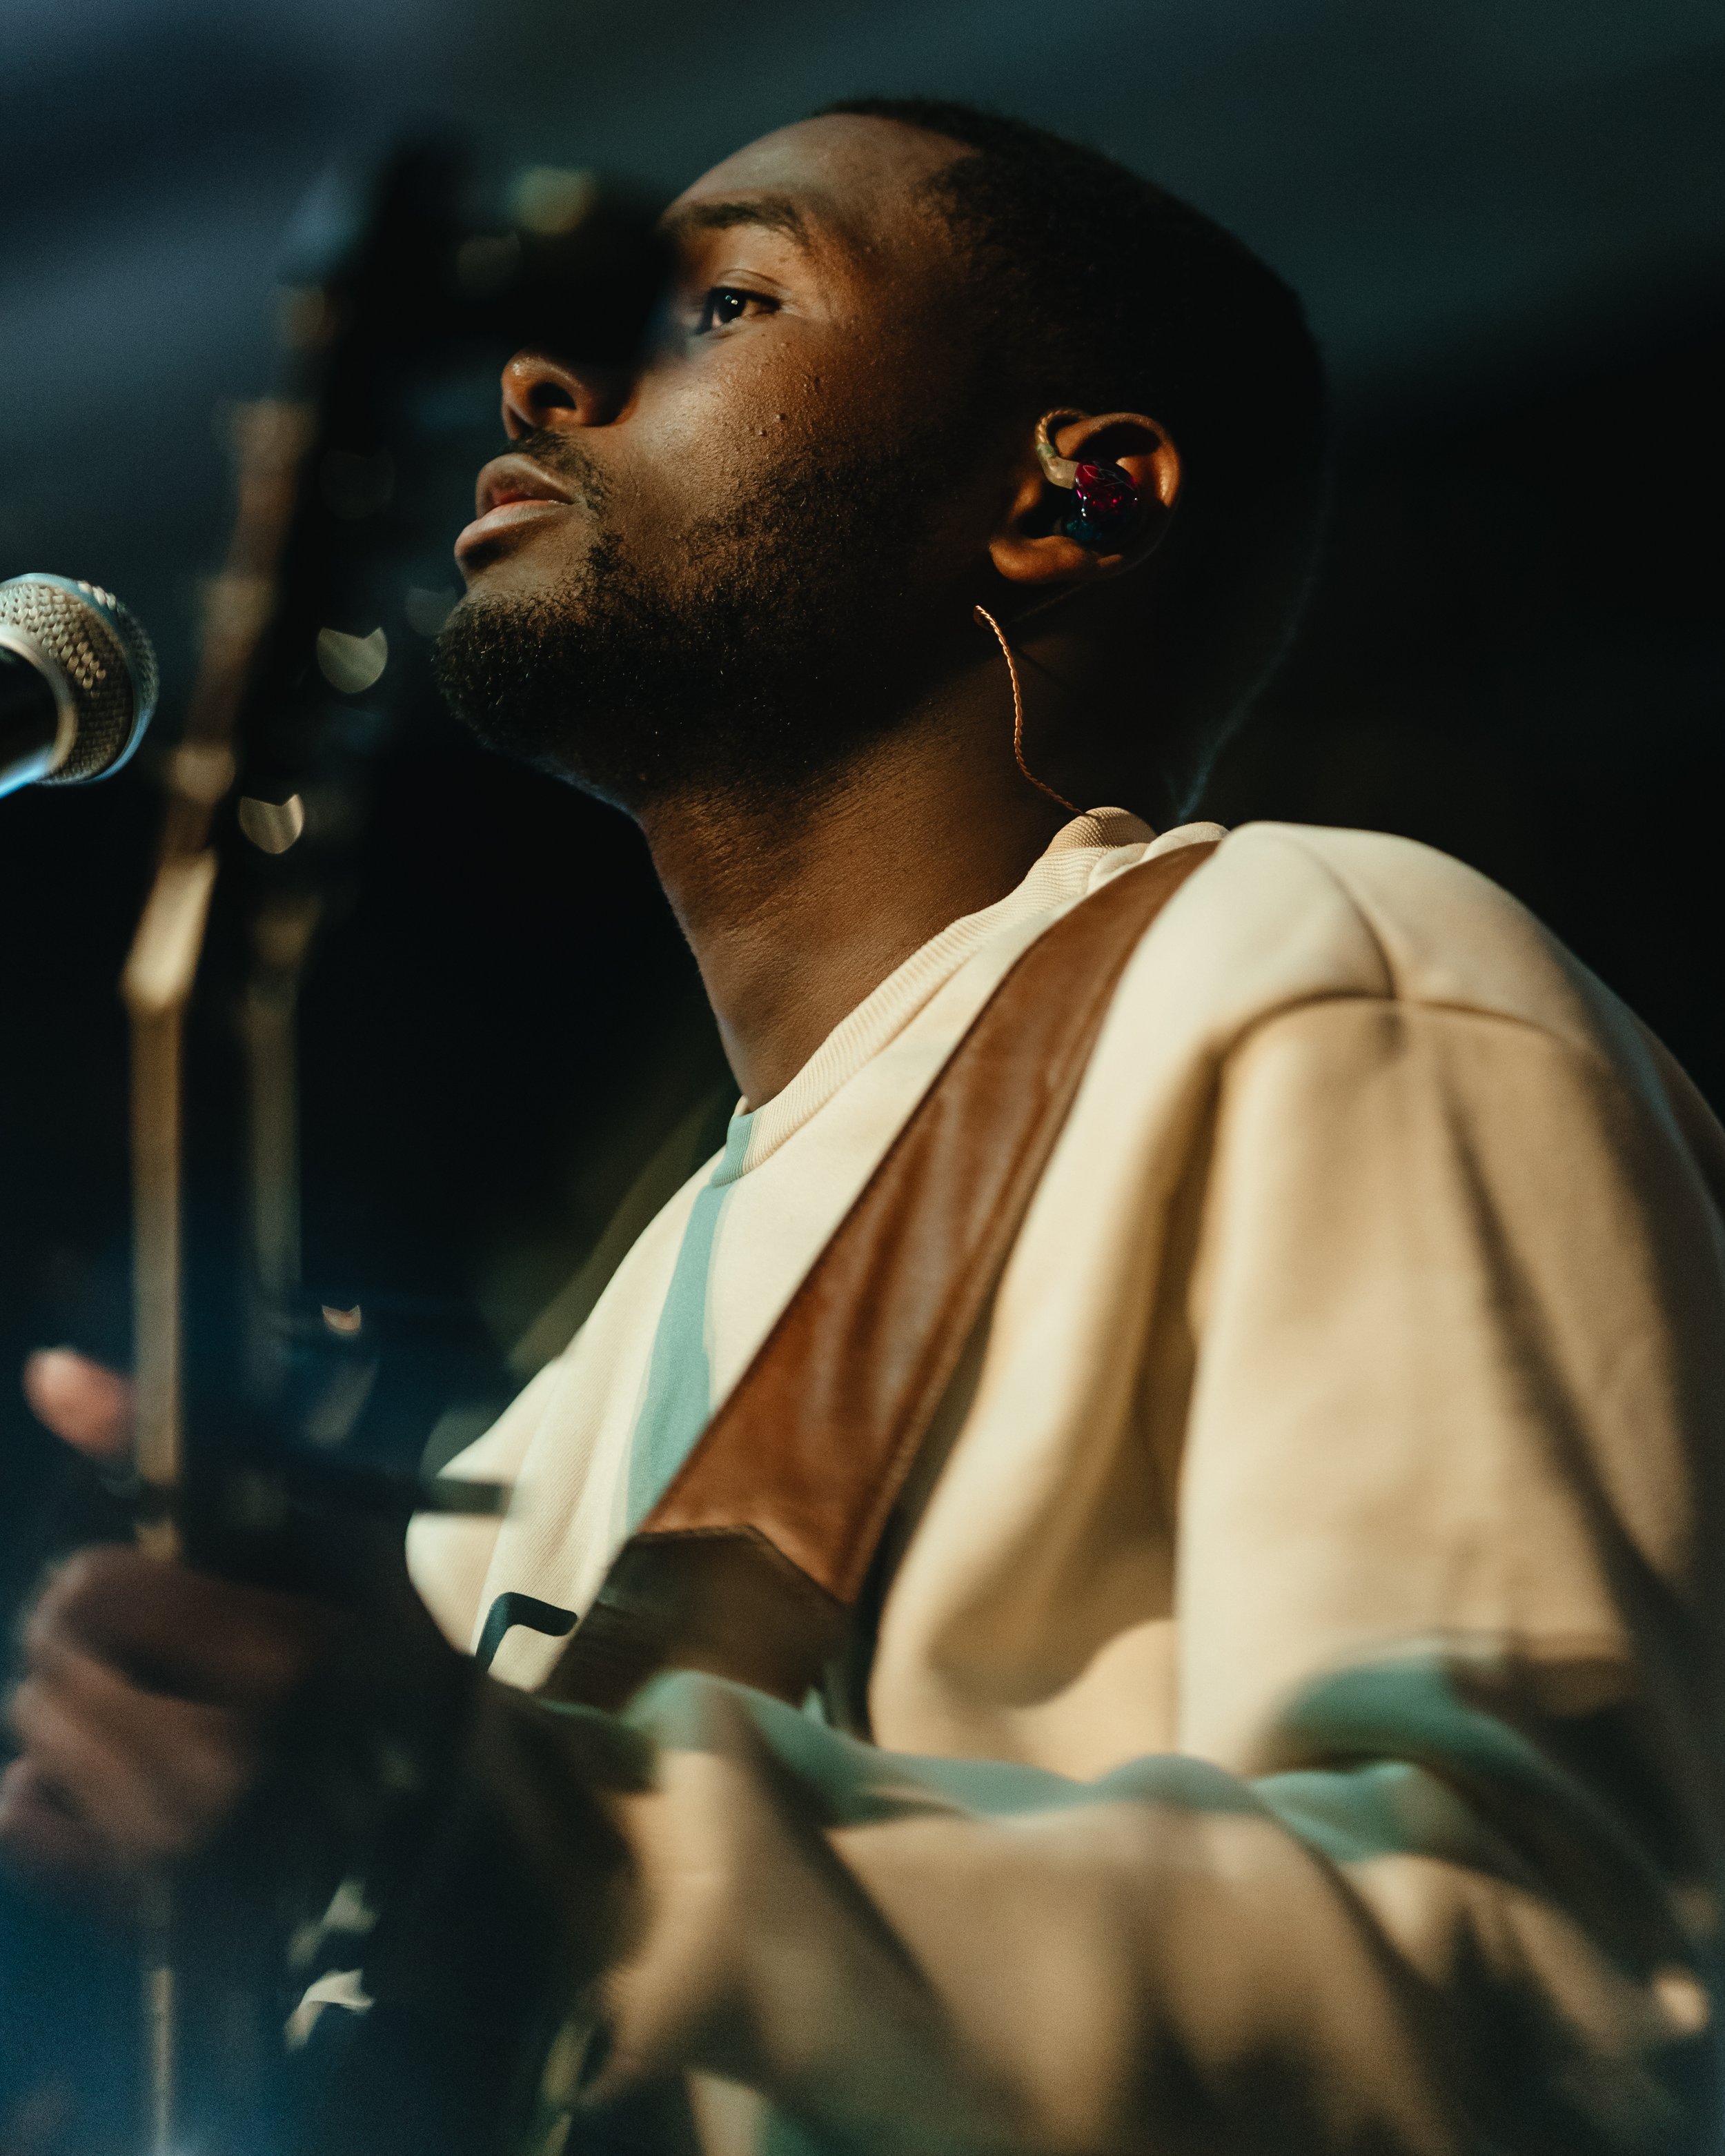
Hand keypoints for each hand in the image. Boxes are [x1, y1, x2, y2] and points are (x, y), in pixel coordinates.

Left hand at [2, 1349, 336, 1902]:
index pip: (93, 1594)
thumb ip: (183, 1442)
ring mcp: (182, 1849)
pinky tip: (115, 1774)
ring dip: (71, 1709)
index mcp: (284, 1658)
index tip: (148, 1582)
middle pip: (52, 1665)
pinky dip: (48, 1788)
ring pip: (33, 1737)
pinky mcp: (146, 1907)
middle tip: (139, 1644)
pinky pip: (20, 1822)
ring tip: (143, 1703)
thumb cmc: (383, 1646)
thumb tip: (49, 1370)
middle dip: (83, 1639)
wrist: (437, 1817)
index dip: (108, 1577)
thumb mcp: (321, 1523)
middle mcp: (224, 1763)